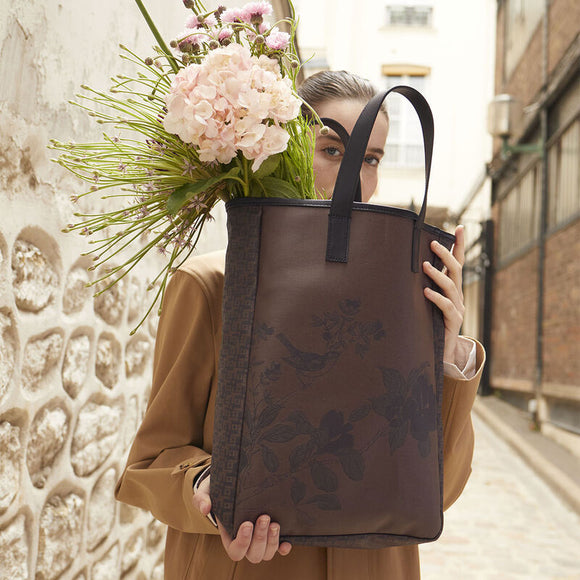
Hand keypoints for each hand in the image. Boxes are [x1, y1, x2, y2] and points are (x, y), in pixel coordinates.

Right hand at [192, 475, 291, 562]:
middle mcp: (246, 540)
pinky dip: (284, 547)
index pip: (236, 550)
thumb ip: (202, 499)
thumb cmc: (217, 489)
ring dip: (272, 541)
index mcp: (229, 536)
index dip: (242, 542)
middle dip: (260, 538)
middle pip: (254, 554)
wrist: (233, 481)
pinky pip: (280, 547)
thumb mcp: (206, 491)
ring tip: (274, 522)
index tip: (246, 524)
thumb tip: (205, 508)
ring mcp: (260, 537)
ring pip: (267, 553)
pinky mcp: (271, 530)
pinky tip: (287, 541)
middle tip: (264, 517)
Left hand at [422, 225, 465, 364]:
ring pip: (452, 286)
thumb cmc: (430, 324)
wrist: (442, 352)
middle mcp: (457, 295)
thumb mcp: (427, 302)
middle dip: (446, 254)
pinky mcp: (453, 322)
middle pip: (457, 269)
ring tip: (425, 265)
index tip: (460, 227)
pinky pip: (446, 306)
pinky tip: (425, 292)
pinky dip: (436, 297)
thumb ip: (423, 286)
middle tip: (433, 243)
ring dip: (438, 274)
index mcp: (452, 288)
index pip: (458, 262)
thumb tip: (406, 268)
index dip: (459, 245)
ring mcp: (457, 308)